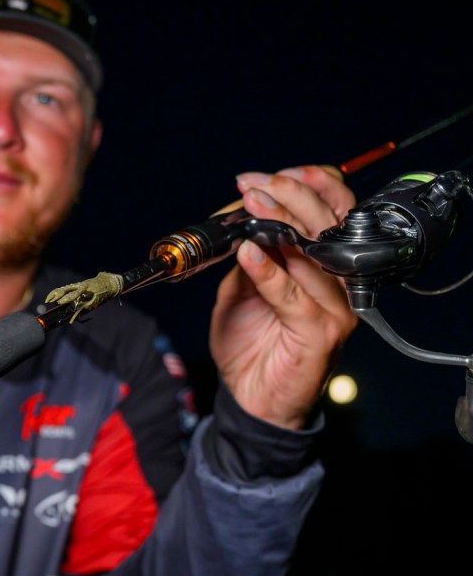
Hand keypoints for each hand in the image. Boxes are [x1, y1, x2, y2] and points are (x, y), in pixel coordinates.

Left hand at [209, 165, 357, 429]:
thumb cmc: (252, 343)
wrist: (253, 400)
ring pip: (313, 253)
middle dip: (288, 196)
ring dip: (277, 223)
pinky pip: (292, 294)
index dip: (307, 186)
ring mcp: (334, 308)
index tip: (267, 175)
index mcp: (327, 264)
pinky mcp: (319, 333)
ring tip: (249, 205)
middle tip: (252, 186)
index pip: (333, 211)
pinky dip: (268, 270)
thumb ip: (247, 254)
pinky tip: (247, 252)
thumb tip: (236, 218)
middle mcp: (339, 282)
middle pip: (326, 224)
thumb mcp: (241, 287)